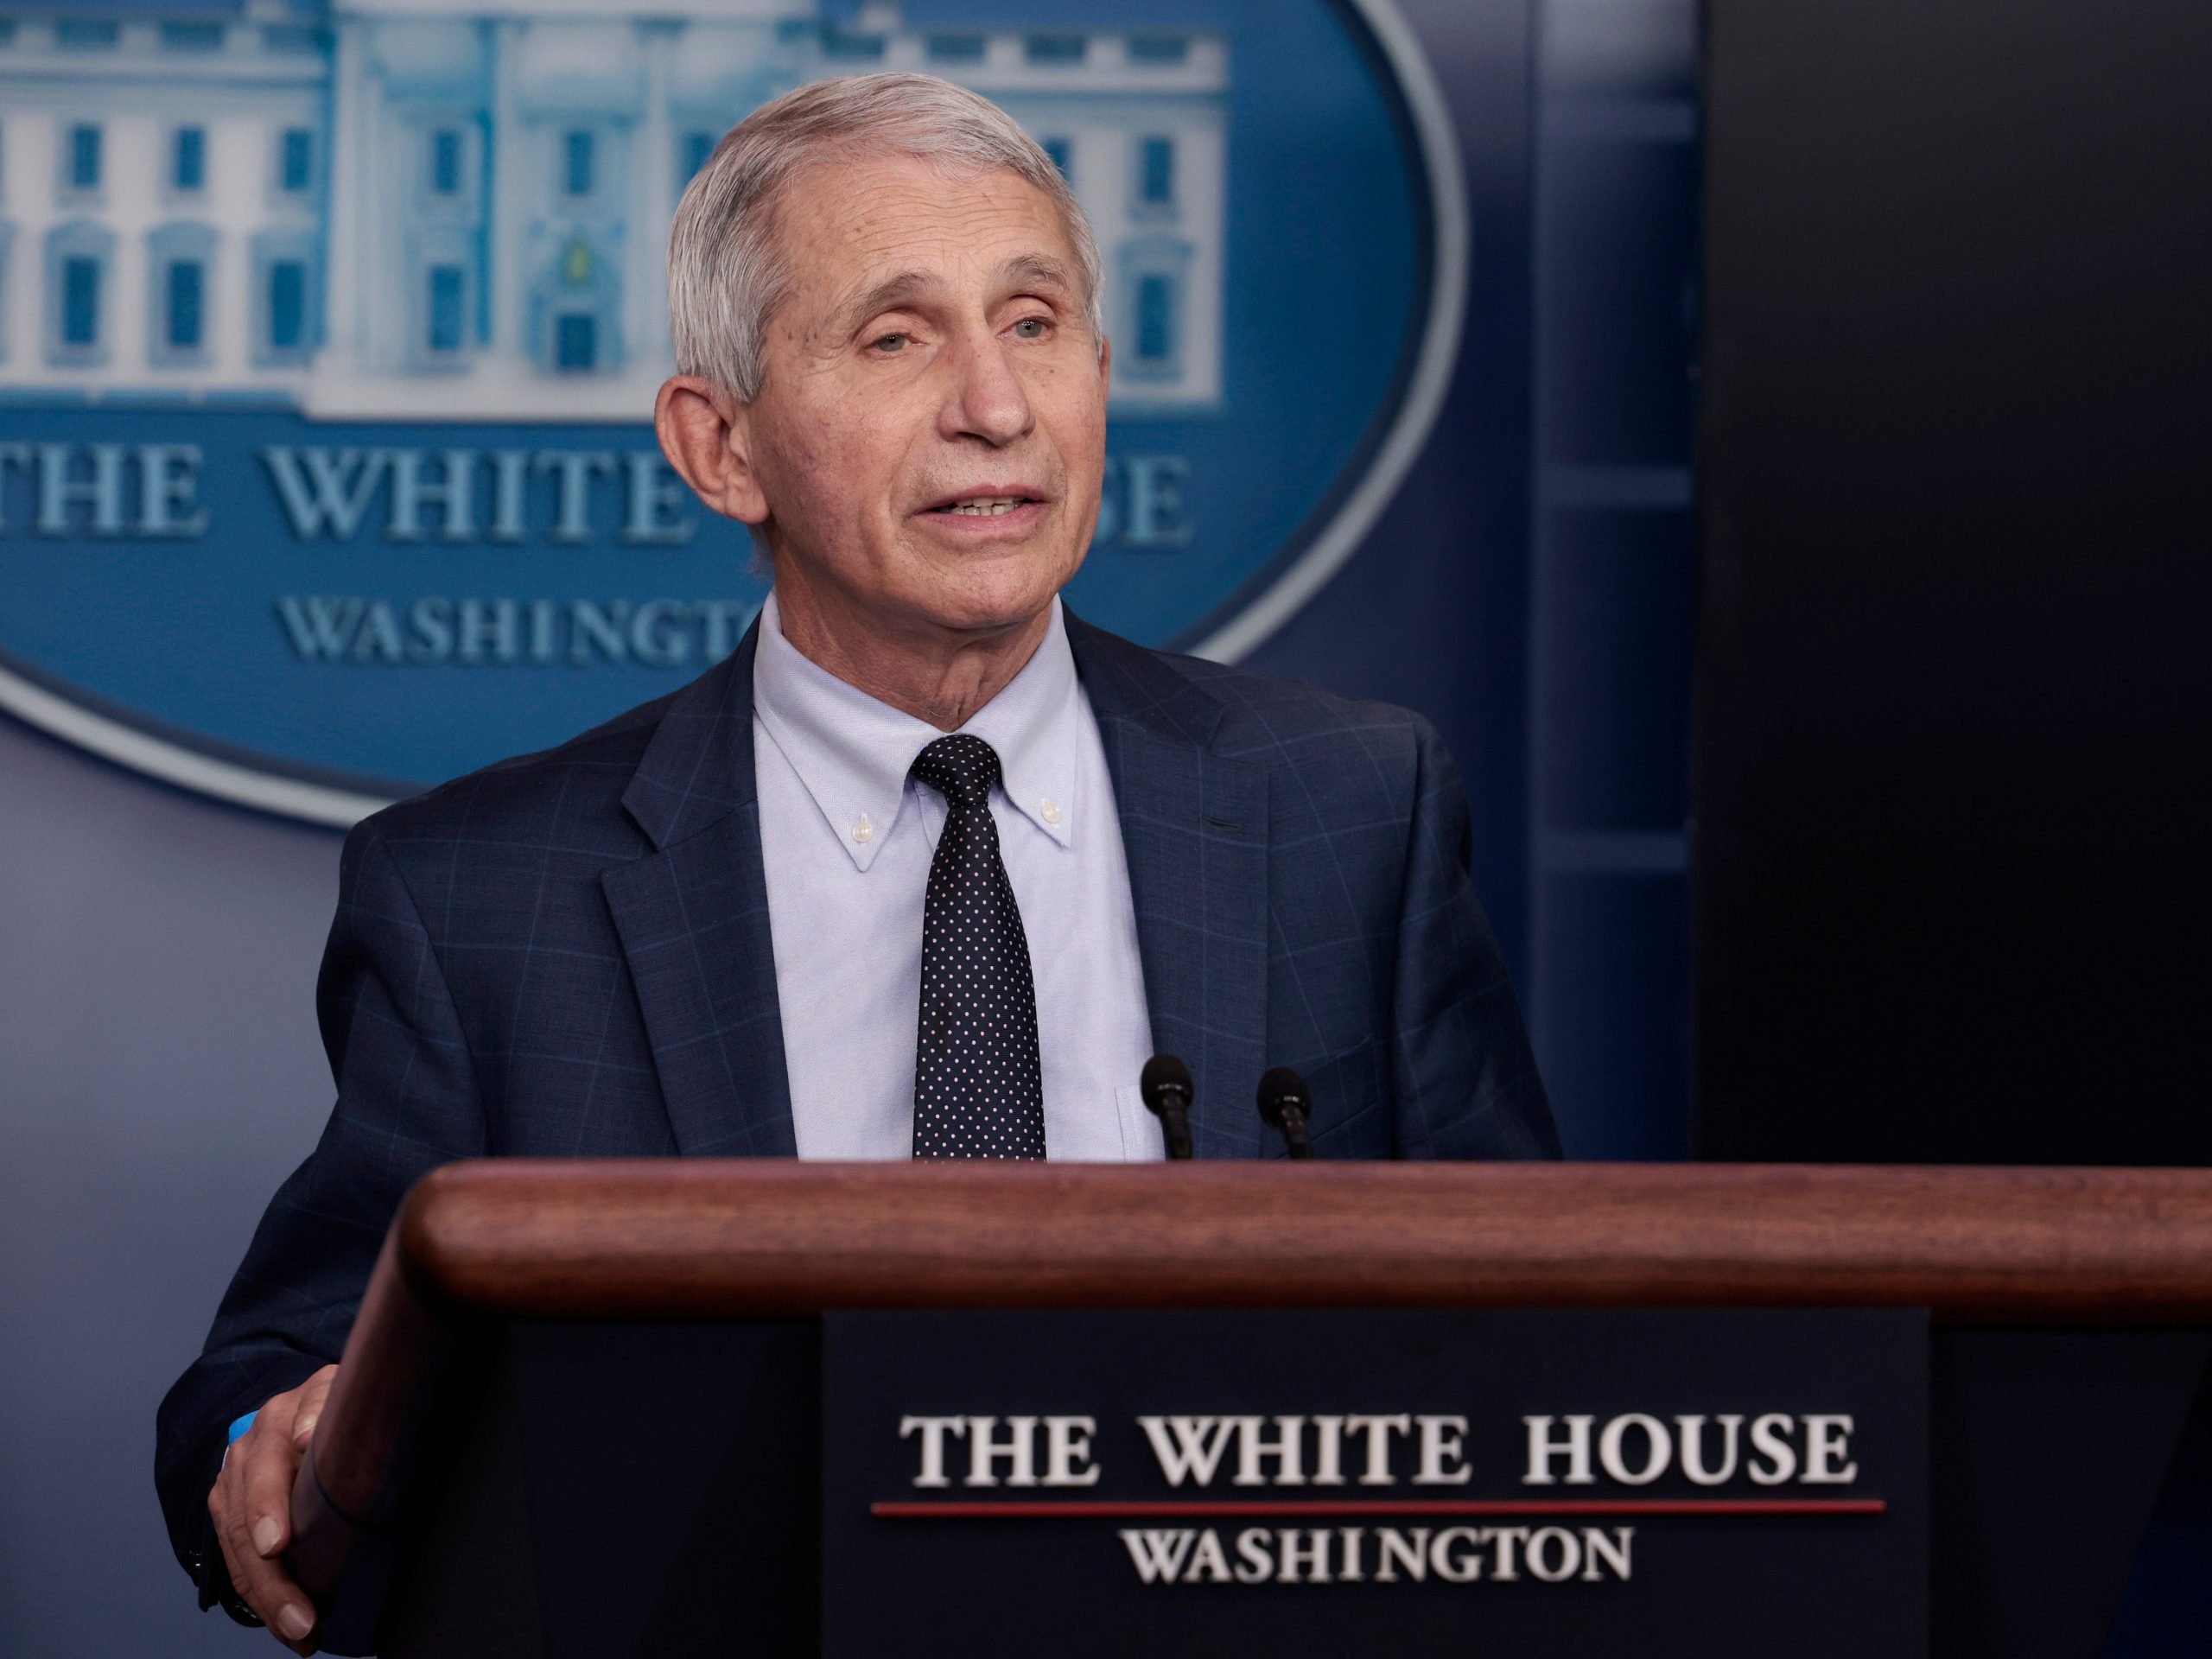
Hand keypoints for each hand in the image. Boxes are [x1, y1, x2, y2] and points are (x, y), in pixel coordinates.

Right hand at [209, 1365, 337, 1652]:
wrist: (309, 1402)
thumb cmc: (340, 1403)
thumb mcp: (342, 1390)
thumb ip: (325, 1405)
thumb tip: (305, 1436)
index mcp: (277, 1420)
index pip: (264, 1467)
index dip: (267, 1507)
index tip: (277, 1545)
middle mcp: (248, 1453)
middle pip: (249, 1523)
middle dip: (273, 1577)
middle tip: (302, 1618)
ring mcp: (234, 1484)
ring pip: (240, 1553)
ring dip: (267, 1598)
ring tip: (299, 1633)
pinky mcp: (229, 1511)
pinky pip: (238, 1562)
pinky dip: (260, 1597)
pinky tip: (286, 1625)